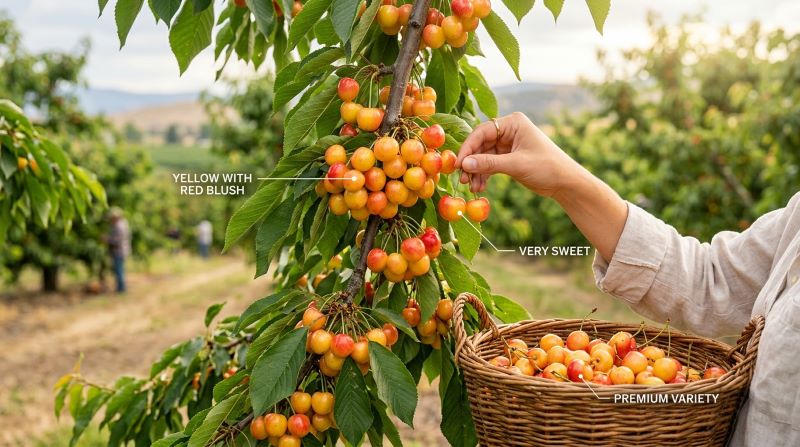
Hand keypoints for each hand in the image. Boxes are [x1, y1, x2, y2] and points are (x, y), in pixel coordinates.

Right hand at [455, 112, 578, 194]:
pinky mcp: (508, 157)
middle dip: (471, 162)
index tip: (458, 164)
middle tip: (462, 179)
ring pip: (483, 156)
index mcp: (513, 123)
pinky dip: (484, 174)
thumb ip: (490, 163)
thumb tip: (465, 164)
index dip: (468, 147)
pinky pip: (490, 164)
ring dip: (476, 171)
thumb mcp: (517, 165)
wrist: (565, 182)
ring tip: (472, 187)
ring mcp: (508, 144)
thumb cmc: (546, 167)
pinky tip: (480, 187)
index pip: (482, 132)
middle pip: (480, 144)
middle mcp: (508, 130)